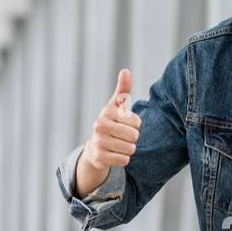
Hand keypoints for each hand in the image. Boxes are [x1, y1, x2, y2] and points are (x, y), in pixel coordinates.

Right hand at [75, 69, 138, 194]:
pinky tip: (114, 154)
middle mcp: (99, 126)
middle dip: (132, 138)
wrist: (94, 149)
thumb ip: (123, 90)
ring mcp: (98, 142)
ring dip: (128, 149)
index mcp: (106, 113)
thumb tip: (126, 70)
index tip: (125, 125)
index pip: (136, 122)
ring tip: (118, 145)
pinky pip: (124, 160)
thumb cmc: (110, 124)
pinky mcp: (100, 158)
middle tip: (122, 137)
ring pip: (130, 149)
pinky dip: (123, 159)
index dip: (135, 125)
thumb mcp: (116, 107)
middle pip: (134, 136)